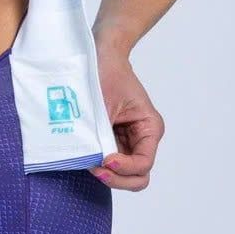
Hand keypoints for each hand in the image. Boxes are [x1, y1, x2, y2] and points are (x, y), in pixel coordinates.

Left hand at [89, 46, 164, 189]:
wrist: (101, 55)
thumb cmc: (108, 71)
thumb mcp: (104, 104)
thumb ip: (100, 132)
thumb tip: (92, 158)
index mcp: (149, 127)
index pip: (143, 163)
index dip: (124, 168)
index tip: (105, 160)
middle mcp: (141, 138)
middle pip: (137, 176)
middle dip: (118, 178)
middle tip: (96, 169)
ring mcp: (126, 141)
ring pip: (123, 173)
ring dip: (108, 173)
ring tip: (88, 162)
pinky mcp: (111, 140)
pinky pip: (108, 161)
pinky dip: (99, 164)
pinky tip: (86, 156)